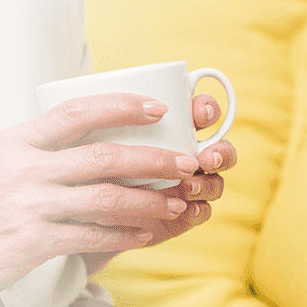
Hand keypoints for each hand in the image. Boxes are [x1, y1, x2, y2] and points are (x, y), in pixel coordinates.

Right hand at [0, 92, 206, 306]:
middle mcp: (24, 168)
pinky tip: (147, 234)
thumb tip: (100, 133)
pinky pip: (92, 235)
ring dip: (148, 200)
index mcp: (18, 140)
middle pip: (102, 156)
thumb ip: (44, 147)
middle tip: (187, 162)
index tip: (158, 109)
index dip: (122, 107)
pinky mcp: (34, 242)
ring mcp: (29, 205)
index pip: (77, 112)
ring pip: (104, 198)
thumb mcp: (4, 161)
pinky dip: (125, 234)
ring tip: (176, 201)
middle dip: (152, 159)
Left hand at [82, 95, 236, 272]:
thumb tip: (111, 91)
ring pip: (215, 181)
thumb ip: (107, 115)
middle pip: (220, 147)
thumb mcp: (93, 136)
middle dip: (222, 150)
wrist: (84, 212)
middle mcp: (186, 154)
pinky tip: (185, 209)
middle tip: (206, 157)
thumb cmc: (88, 164)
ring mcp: (187, 185)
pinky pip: (202, 212)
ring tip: (189, 187)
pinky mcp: (181, 214)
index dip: (207, 108)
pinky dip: (197, 210)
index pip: (201, 111)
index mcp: (173, 126)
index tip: (199, 113)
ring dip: (209, 183)